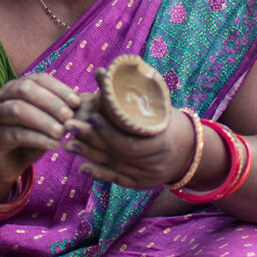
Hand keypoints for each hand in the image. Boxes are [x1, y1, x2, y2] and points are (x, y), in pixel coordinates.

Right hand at [0, 73, 80, 195]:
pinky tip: (53, 145)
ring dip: (44, 120)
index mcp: (13, 88)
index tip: (76, 102)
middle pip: (25, 90)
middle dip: (50, 101)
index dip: (58, 88)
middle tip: (69, 117)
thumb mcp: (42, 124)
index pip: (37, 79)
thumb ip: (55, 114)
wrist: (2, 167)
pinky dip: (38, 139)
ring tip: (62, 132)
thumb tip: (78, 106)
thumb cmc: (26, 141)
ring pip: (18, 110)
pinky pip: (16, 135)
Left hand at [64, 106, 196, 190]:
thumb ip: (131, 93)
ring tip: (68, 144)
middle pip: (117, 153)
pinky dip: (98, 173)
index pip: (130, 142)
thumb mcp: (158, 107)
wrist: (188, 150)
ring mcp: (147, 177)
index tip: (92, 117)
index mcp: (163, 143)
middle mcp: (155, 164)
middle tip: (70, 126)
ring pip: (114, 167)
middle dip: (91, 140)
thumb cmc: (168, 122)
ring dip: (89, 156)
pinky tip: (81, 166)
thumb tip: (101, 72)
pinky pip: (116, 180)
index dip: (109, 132)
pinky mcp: (139, 184)